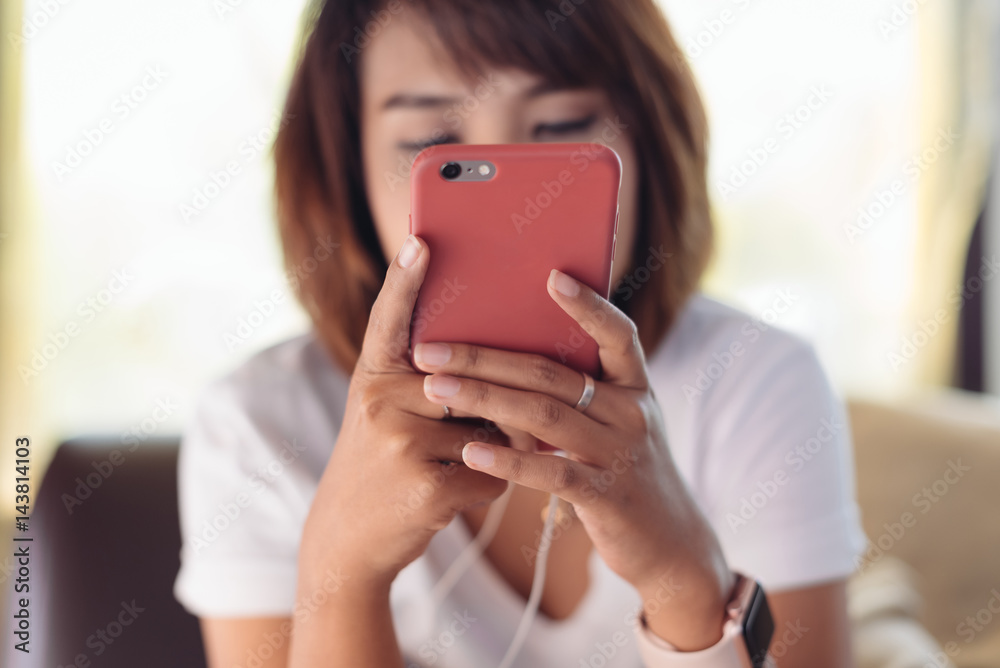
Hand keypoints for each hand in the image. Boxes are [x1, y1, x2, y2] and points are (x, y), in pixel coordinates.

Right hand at [298, 235, 508, 588]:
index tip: (421, 241)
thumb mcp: (386, 412)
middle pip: (471, 381)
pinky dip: (491, 483)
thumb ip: (425, 383)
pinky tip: (458, 491)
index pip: (390, 320)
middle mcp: (380, 402)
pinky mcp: (427, 487)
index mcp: (373, 377)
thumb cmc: (381, 462)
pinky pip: (492, 471)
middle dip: (494, 403)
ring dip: (494, 449)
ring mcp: (401, 443)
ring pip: (490, 430)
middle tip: (495, 417)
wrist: (345, 537)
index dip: (405, 280)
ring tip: (454, 463)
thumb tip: (499, 366)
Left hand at [412, 269, 733, 649]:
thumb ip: (582, 391)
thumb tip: (512, 355)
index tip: (551, 276)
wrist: (670, 543)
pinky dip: (508, 461)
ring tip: (434, 387)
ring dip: (483, 398)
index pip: (617, 334)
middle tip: (430, 348)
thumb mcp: (617, 422)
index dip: (587, 305)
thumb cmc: (627, 471)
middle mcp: (632, 413)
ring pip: (544, 416)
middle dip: (486, 357)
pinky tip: (471, 451)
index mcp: (636, 386)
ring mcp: (620, 454)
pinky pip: (551, 472)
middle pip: (552, 374)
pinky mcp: (606, 497)